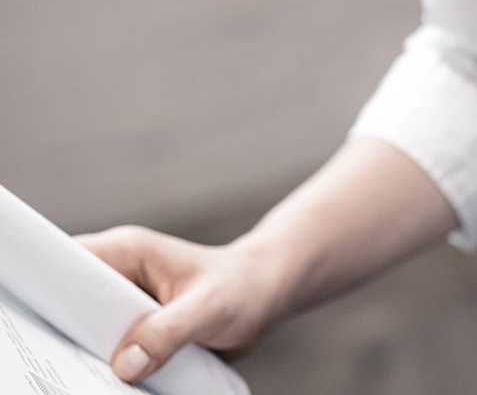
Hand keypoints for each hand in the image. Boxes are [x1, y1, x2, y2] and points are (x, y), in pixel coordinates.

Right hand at [78, 227, 288, 383]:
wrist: (265, 296)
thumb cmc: (242, 288)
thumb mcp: (210, 309)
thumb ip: (168, 332)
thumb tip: (127, 363)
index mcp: (126, 253)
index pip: (67, 266)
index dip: (53, 295)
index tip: (57, 327)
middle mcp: (117, 277)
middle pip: (68, 307)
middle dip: (71, 335)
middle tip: (80, 360)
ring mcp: (122, 305)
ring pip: (85, 334)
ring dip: (92, 355)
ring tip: (102, 372)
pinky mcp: (133, 330)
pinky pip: (108, 351)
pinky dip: (111, 367)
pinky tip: (119, 380)